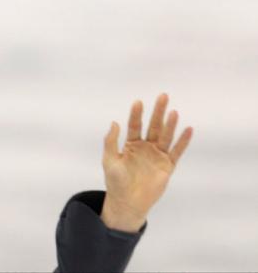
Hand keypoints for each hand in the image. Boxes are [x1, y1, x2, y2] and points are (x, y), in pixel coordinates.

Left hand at [100, 93, 193, 232]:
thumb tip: (115, 122)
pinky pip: (176, 152)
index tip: (138, 102)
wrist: (127, 202)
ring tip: (173, 111)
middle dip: (157, 112)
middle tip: (163, 96)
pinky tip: (188, 130)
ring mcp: (157, 156)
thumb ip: (111, 142)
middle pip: (153, 126)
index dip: (136, 114)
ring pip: (165, 137)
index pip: (135, 125)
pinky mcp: (167, 166)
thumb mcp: (110, 160)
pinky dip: (183, 141)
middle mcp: (146, 147)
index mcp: (131, 144)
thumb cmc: (115, 181)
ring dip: (170, 124)